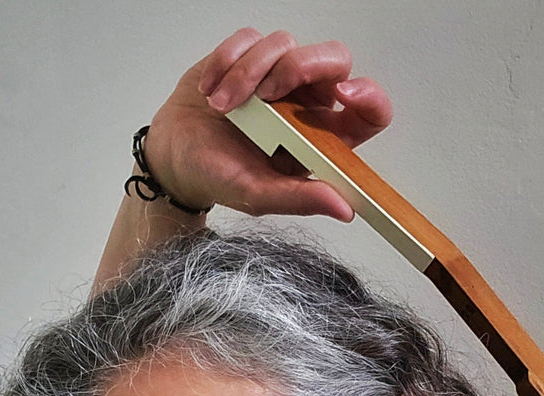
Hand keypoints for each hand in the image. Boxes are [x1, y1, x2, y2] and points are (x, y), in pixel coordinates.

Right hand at [145, 28, 392, 219]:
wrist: (175, 158)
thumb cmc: (219, 177)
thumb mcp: (258, 196)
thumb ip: (300, 200)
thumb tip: (344, 208)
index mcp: (322, 139)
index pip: (369, 111)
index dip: (368, 96)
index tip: (345, 93)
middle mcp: (307, 103)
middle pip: (335, 59)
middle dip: (301, 65)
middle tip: (266, 93)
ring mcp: (280, 75)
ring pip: (285, 45)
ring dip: (248, 74)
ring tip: (221, 107)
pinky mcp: (249, 54)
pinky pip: (250, 39)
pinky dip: (226, 61)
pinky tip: (211, 90)